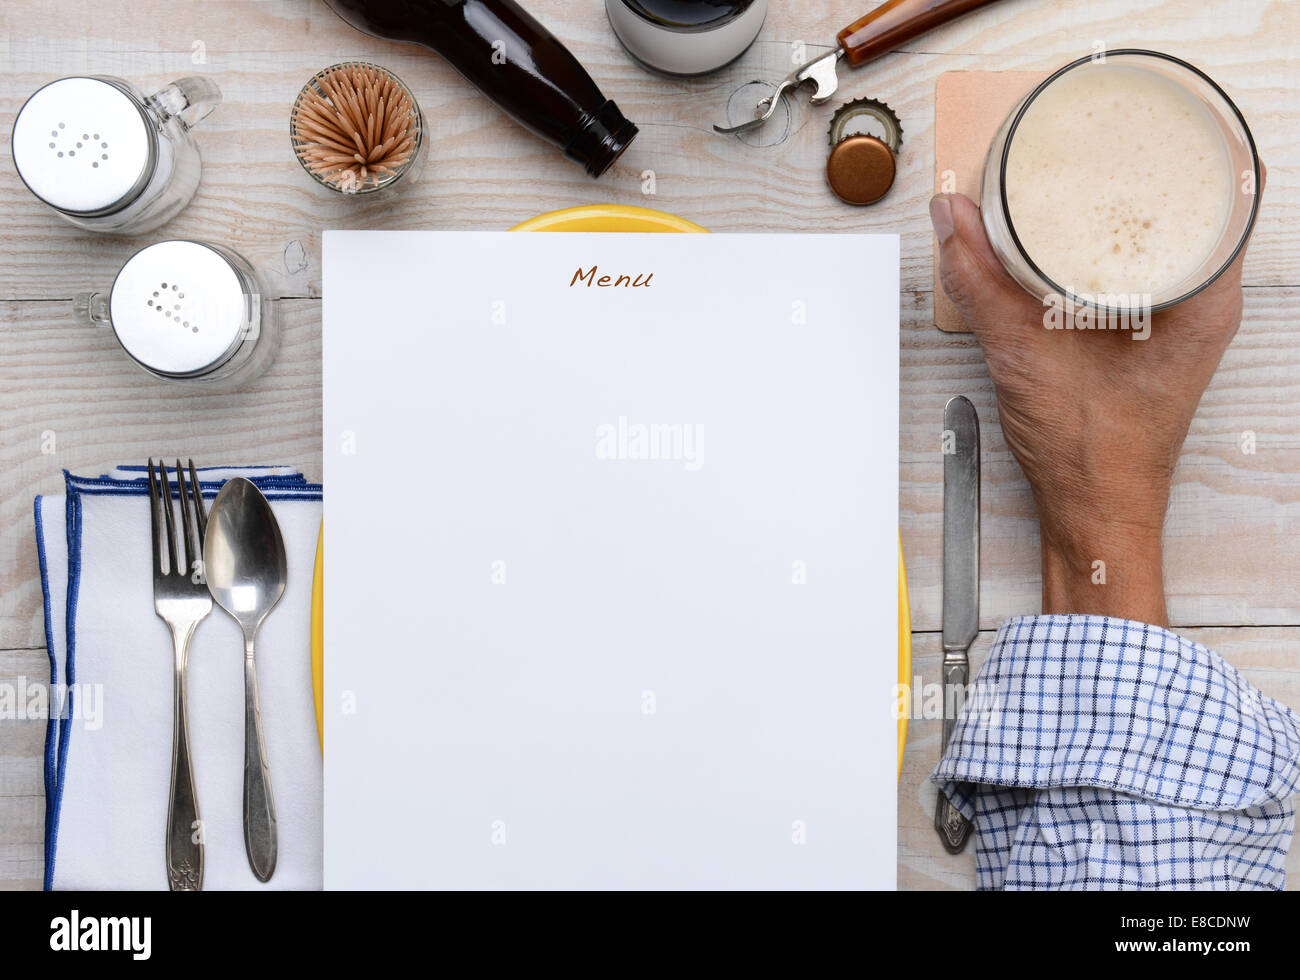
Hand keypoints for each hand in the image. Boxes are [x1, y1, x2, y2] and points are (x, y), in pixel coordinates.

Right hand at [930, 181, 1261, 625]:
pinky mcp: (1145, 341)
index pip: (1216, 196)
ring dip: (1113, 218)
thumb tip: (953, 216)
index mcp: (1206, 302)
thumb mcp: (1025, 352)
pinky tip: (1064, 244)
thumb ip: (983, 281)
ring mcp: (1177, 326)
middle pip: (1183, 214)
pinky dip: (1098, 254)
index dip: (1176, 156)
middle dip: (1132, 180)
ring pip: (1155, 245)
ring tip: (1073, 185)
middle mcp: (1203, 309)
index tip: (1130, 136)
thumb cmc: (1093, 455)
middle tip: (1085, 153)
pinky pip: (1130, 276)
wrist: (1091, 514)